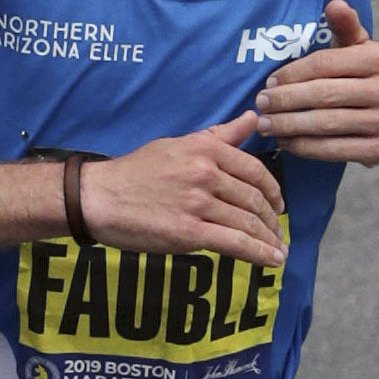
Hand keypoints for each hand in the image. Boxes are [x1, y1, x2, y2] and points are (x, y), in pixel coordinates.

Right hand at [78, 111, 287, 264]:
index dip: (273, 190)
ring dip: (269, 239)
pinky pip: (235, 243)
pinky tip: (272, 261)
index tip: (278, 204)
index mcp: (206, 149)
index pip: (255, 170)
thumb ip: (219, 135)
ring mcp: (198, 203)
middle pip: (254, 199)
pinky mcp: (188, 233)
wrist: (99, 197)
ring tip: (278, 250)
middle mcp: (205, 173)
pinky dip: (259, 254)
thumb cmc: (137, 171)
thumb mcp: (179, 144)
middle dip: (272, 219)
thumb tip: (252, 118)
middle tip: (278, 231)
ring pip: (247, 223)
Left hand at [249, 0, 378, 165]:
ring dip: (289, 125)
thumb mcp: (360, 46)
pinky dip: (304, 147)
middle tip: (261, 104)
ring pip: (325, 124)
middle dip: (285, 101)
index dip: (292, 74)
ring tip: (266, 125)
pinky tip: (286, 142)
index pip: (325, 64)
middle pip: (323, 95)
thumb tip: (334, 3)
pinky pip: (333, 150)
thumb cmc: (370, 76)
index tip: (269, 82)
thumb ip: (345, 26)